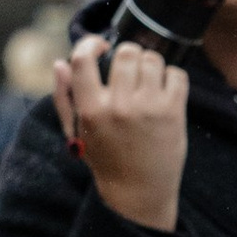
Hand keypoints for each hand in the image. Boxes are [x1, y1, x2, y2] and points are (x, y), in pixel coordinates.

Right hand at [53, 34, 188, 234]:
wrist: (138, 193)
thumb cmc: (106, 159)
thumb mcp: (78, 131)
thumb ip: (64, 96)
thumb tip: (60, 63)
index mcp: (91, 110)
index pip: (83, 59)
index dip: (91, 44)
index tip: (100, 47)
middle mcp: (119, 107)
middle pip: (126, 52)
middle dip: (128, 56)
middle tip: (129, 71)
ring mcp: (148, 108)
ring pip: (153, 59)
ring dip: (150, 66)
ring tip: (147, 83)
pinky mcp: (173, 112)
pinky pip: (177, 74)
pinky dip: (172, 78)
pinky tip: (164, 92)